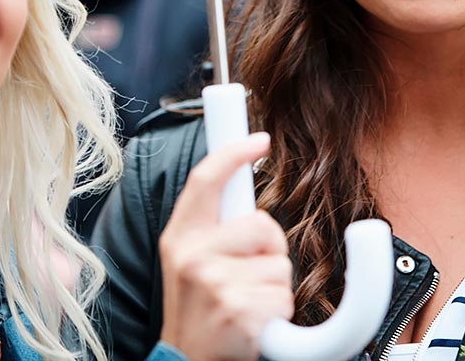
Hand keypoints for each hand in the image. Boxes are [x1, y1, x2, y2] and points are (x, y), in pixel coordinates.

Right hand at [158, 132, 293, 360]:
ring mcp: (213, 284)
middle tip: (249, 275)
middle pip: (262, 224)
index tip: (259, 139)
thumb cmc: (198, 311)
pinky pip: (284, 299)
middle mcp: (191, 256)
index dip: (233, 152)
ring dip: (275, 288)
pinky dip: (278, 315)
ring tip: (246, 304)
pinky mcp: (237, 311)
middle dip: (270, 248)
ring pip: (280, 266)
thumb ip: (213, 228)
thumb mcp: (188, 262)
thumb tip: (244, 185)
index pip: (205, 180)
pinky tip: (252, 325)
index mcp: (180, 237)